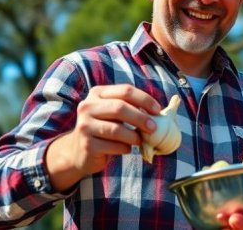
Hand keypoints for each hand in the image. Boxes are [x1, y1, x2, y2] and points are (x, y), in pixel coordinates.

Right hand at [46, 84, 161, 190]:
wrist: (79, 152)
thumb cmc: (105, 129)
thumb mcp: (115, 114)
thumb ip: (133, 107)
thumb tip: (163, 109)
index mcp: (98, 94)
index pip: (125, 90)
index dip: (144, 99)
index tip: (158, 110)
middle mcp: (88, 106)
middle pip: (120, 107)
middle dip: (141, 118)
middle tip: (154, 128)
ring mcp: (85, 125)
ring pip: (116, 129)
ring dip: (134, 136)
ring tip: (140, 140)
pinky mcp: (87, 144)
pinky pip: (113, 146)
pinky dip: (125, 148)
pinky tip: (127, 149)